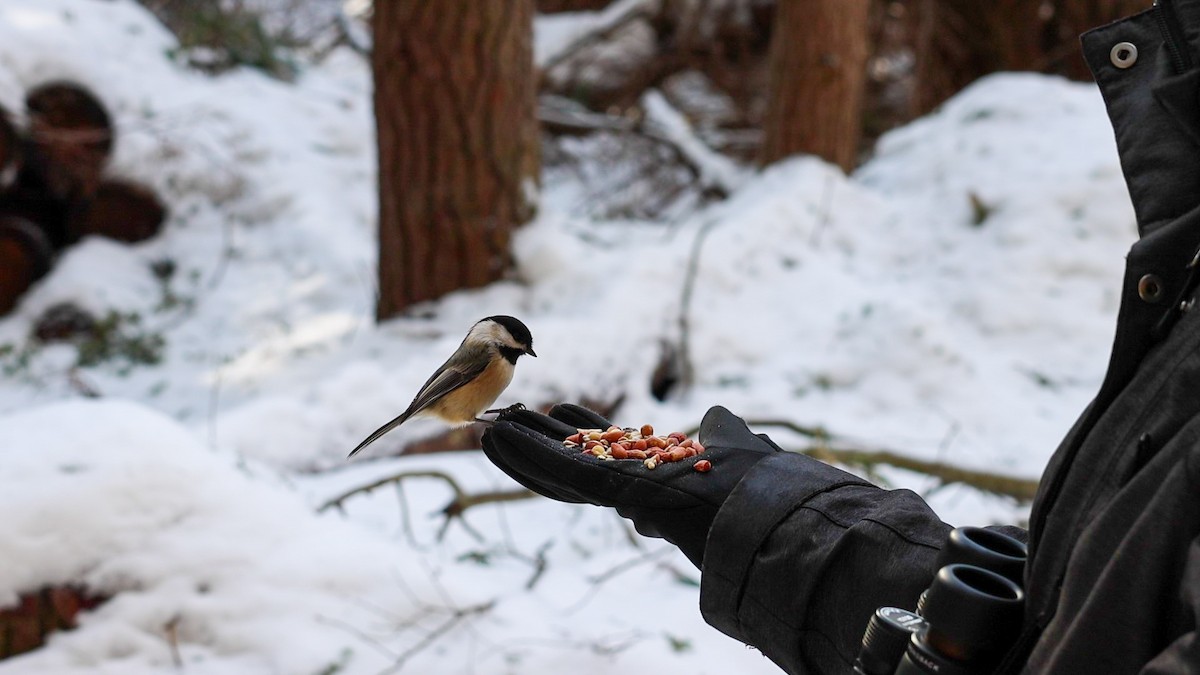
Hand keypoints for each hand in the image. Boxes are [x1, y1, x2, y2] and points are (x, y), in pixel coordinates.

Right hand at [481, 404, 780, 567]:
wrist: (768, 507)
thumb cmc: (757, 480)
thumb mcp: (735, 442)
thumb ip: (723, 431)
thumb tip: (720, 418)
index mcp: (654, 473)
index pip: (608, 452)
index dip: (582, 430)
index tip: (561, 408)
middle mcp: (631, 486)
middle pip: (571, 463)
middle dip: (537, 442)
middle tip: (502, 420)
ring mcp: (618, 491)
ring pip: (557, 472)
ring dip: (520, 453)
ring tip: (486, 430)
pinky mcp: (611, 493)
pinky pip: (564, 476)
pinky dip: (529, 458)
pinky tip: (499, 439)